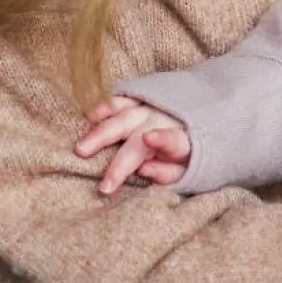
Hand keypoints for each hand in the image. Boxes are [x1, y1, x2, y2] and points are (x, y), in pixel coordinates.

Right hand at [73, 97, 190, 195]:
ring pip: (121, 117)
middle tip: (104, 184)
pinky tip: (88, 118)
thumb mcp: (189, 168)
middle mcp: (163, 119)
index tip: (148, 138)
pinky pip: (118, 101)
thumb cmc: (187, 151)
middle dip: (120, 160)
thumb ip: (169, 173)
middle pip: (138, 136)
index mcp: (181, 139)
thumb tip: (144, 170)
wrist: (201, 114)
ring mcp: (148, 106)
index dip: (162, 138)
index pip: (172, 141)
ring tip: (80, 149)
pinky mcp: (137, 98)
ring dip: (100, 132)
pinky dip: (103, 108)